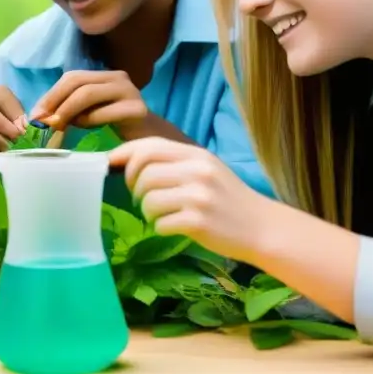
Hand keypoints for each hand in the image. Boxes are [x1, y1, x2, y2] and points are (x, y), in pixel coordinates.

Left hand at [29, 70, 146, 138]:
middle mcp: (118, 78)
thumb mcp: (89, 112)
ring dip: (68, 112)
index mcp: (105, 75)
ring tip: (59, 126)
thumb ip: (68, 108)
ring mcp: (130, 91)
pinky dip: (88, 122)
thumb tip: (37, 117)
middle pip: (78, 83)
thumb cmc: (116, 125)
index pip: (72, 77)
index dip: (51, 94)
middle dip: (55, 102)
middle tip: (43, 122)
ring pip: (88, 94)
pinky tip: (84, 129)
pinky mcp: (137, 110)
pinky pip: (103, 113)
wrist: (150, 139)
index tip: (36, 115)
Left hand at [108, 137, 273, 261]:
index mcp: (196, 155)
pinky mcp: (198, 221)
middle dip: (133, 186)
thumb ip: (173, 162)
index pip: (148, 146)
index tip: (109, 163)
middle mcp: (197, 171)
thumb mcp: (205, 169)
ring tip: (161, 214)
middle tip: (141, 197)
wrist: (263, 228)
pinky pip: (160, 223)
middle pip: (143, 172)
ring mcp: (198, 196)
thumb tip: (127, 161)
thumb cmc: (228, 199)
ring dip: (147, 211)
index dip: (123, 154)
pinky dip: (160, 227)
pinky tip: (174, 227)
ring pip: (148, 199)